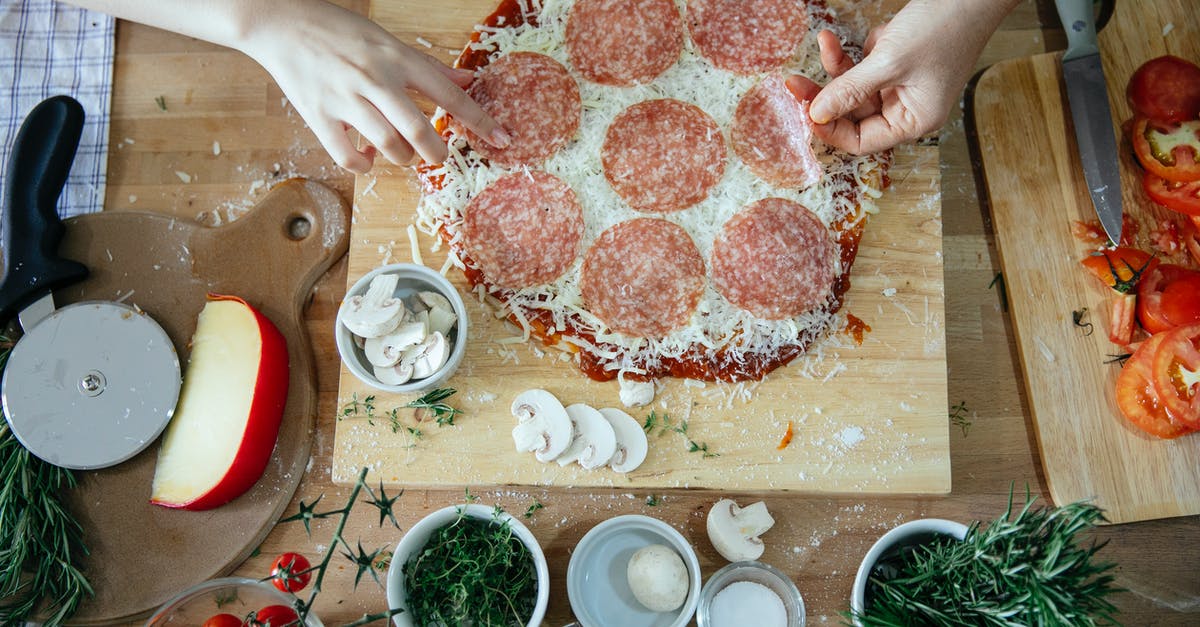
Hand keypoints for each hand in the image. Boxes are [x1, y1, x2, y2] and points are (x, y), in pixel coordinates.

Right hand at [241, 0, 507, 172]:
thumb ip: (429, 66)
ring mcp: (345, 99)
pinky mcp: (318, 116)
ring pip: (388, 145)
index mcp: (396, 58)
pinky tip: (368, 158)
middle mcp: (374, 78)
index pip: (449, 93)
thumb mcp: (389, 41)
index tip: (504, 139)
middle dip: (438, 152)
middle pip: (419, 129)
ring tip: (404, 153)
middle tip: (440, 156)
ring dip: (404, 158)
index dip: (480, 120)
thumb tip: (471, 80)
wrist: (281, 22)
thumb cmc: (339, 31)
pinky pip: (348, 156)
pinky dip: (365, 165)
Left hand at [789, 0, 1016, 153]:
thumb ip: (850, 91)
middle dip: (825, 95)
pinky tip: (855, 36)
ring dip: (836, 68)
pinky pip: (863, 68)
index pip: (862, 140)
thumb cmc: (944, 28)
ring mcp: (901, 86)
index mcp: (914, 120)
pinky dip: (853, 54)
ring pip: (854, 89)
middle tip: (795, 82)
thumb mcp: (890, 62)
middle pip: (852, 115)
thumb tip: (816, 115)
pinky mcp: (896, 64)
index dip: (831, 129)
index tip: (805, 111)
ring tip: (825, 42)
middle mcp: (907, 108)